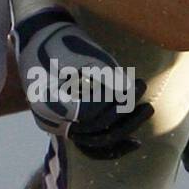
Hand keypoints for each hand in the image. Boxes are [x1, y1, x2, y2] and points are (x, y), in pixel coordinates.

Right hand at [14, 7, 152, 158]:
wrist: (42, 42)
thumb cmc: (61, 44)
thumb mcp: (79, 53)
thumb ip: (100, 72)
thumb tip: (126, 89)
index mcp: (47, 103)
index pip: (88, 113)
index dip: (115, 103)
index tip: (136, 86)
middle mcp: (52, 121)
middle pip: (93, 131)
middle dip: (124, 116)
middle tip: (145, 96)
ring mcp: (60, 126)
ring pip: (95, 142)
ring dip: (124, 130)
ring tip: (146, 111)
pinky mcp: (70, 125)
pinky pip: (92, 145)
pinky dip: (113, 146)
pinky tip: (135, 142)